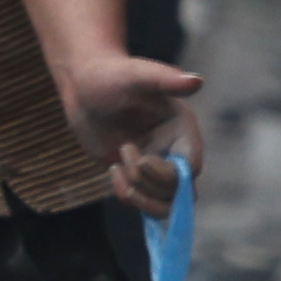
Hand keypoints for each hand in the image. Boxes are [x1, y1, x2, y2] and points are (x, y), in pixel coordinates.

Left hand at [53, 42, 204, 195]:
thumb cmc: (110, 75)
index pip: (190, 168)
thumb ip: (166, 79)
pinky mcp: (137, 177)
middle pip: (178, 192)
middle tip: (123, 151)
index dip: (168, 173)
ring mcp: (156, 167)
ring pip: (163, 205)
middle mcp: (175, 151)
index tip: (139, 159)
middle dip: (148, 184)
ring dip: (138, 196)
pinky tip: (112, 170)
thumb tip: (196, 81)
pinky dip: (126, 195)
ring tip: (116, 167)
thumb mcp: (136, 75)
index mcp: (183, 130)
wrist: (84, 86)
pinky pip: (141, 202)